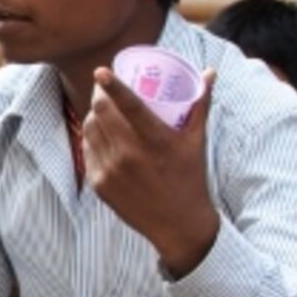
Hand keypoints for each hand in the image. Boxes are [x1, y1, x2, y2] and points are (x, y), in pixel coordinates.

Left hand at [82, 66, 219, 276]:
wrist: (178, 225)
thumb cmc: (190, 178)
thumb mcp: (196, 141)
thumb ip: (200, 105)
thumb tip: (209, 72)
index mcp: (157, 141)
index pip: (131, 106)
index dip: (113, 86)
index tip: (101, 71)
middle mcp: (131, 154)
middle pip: (102, 112)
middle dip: (100, 94)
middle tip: (103, 87)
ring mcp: (111, 169)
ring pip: (90, 128)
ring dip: (94, 114)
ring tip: (102, 109)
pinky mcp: (98, 183)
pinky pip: (88, 149)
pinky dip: (92, 138)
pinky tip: (100, 134)